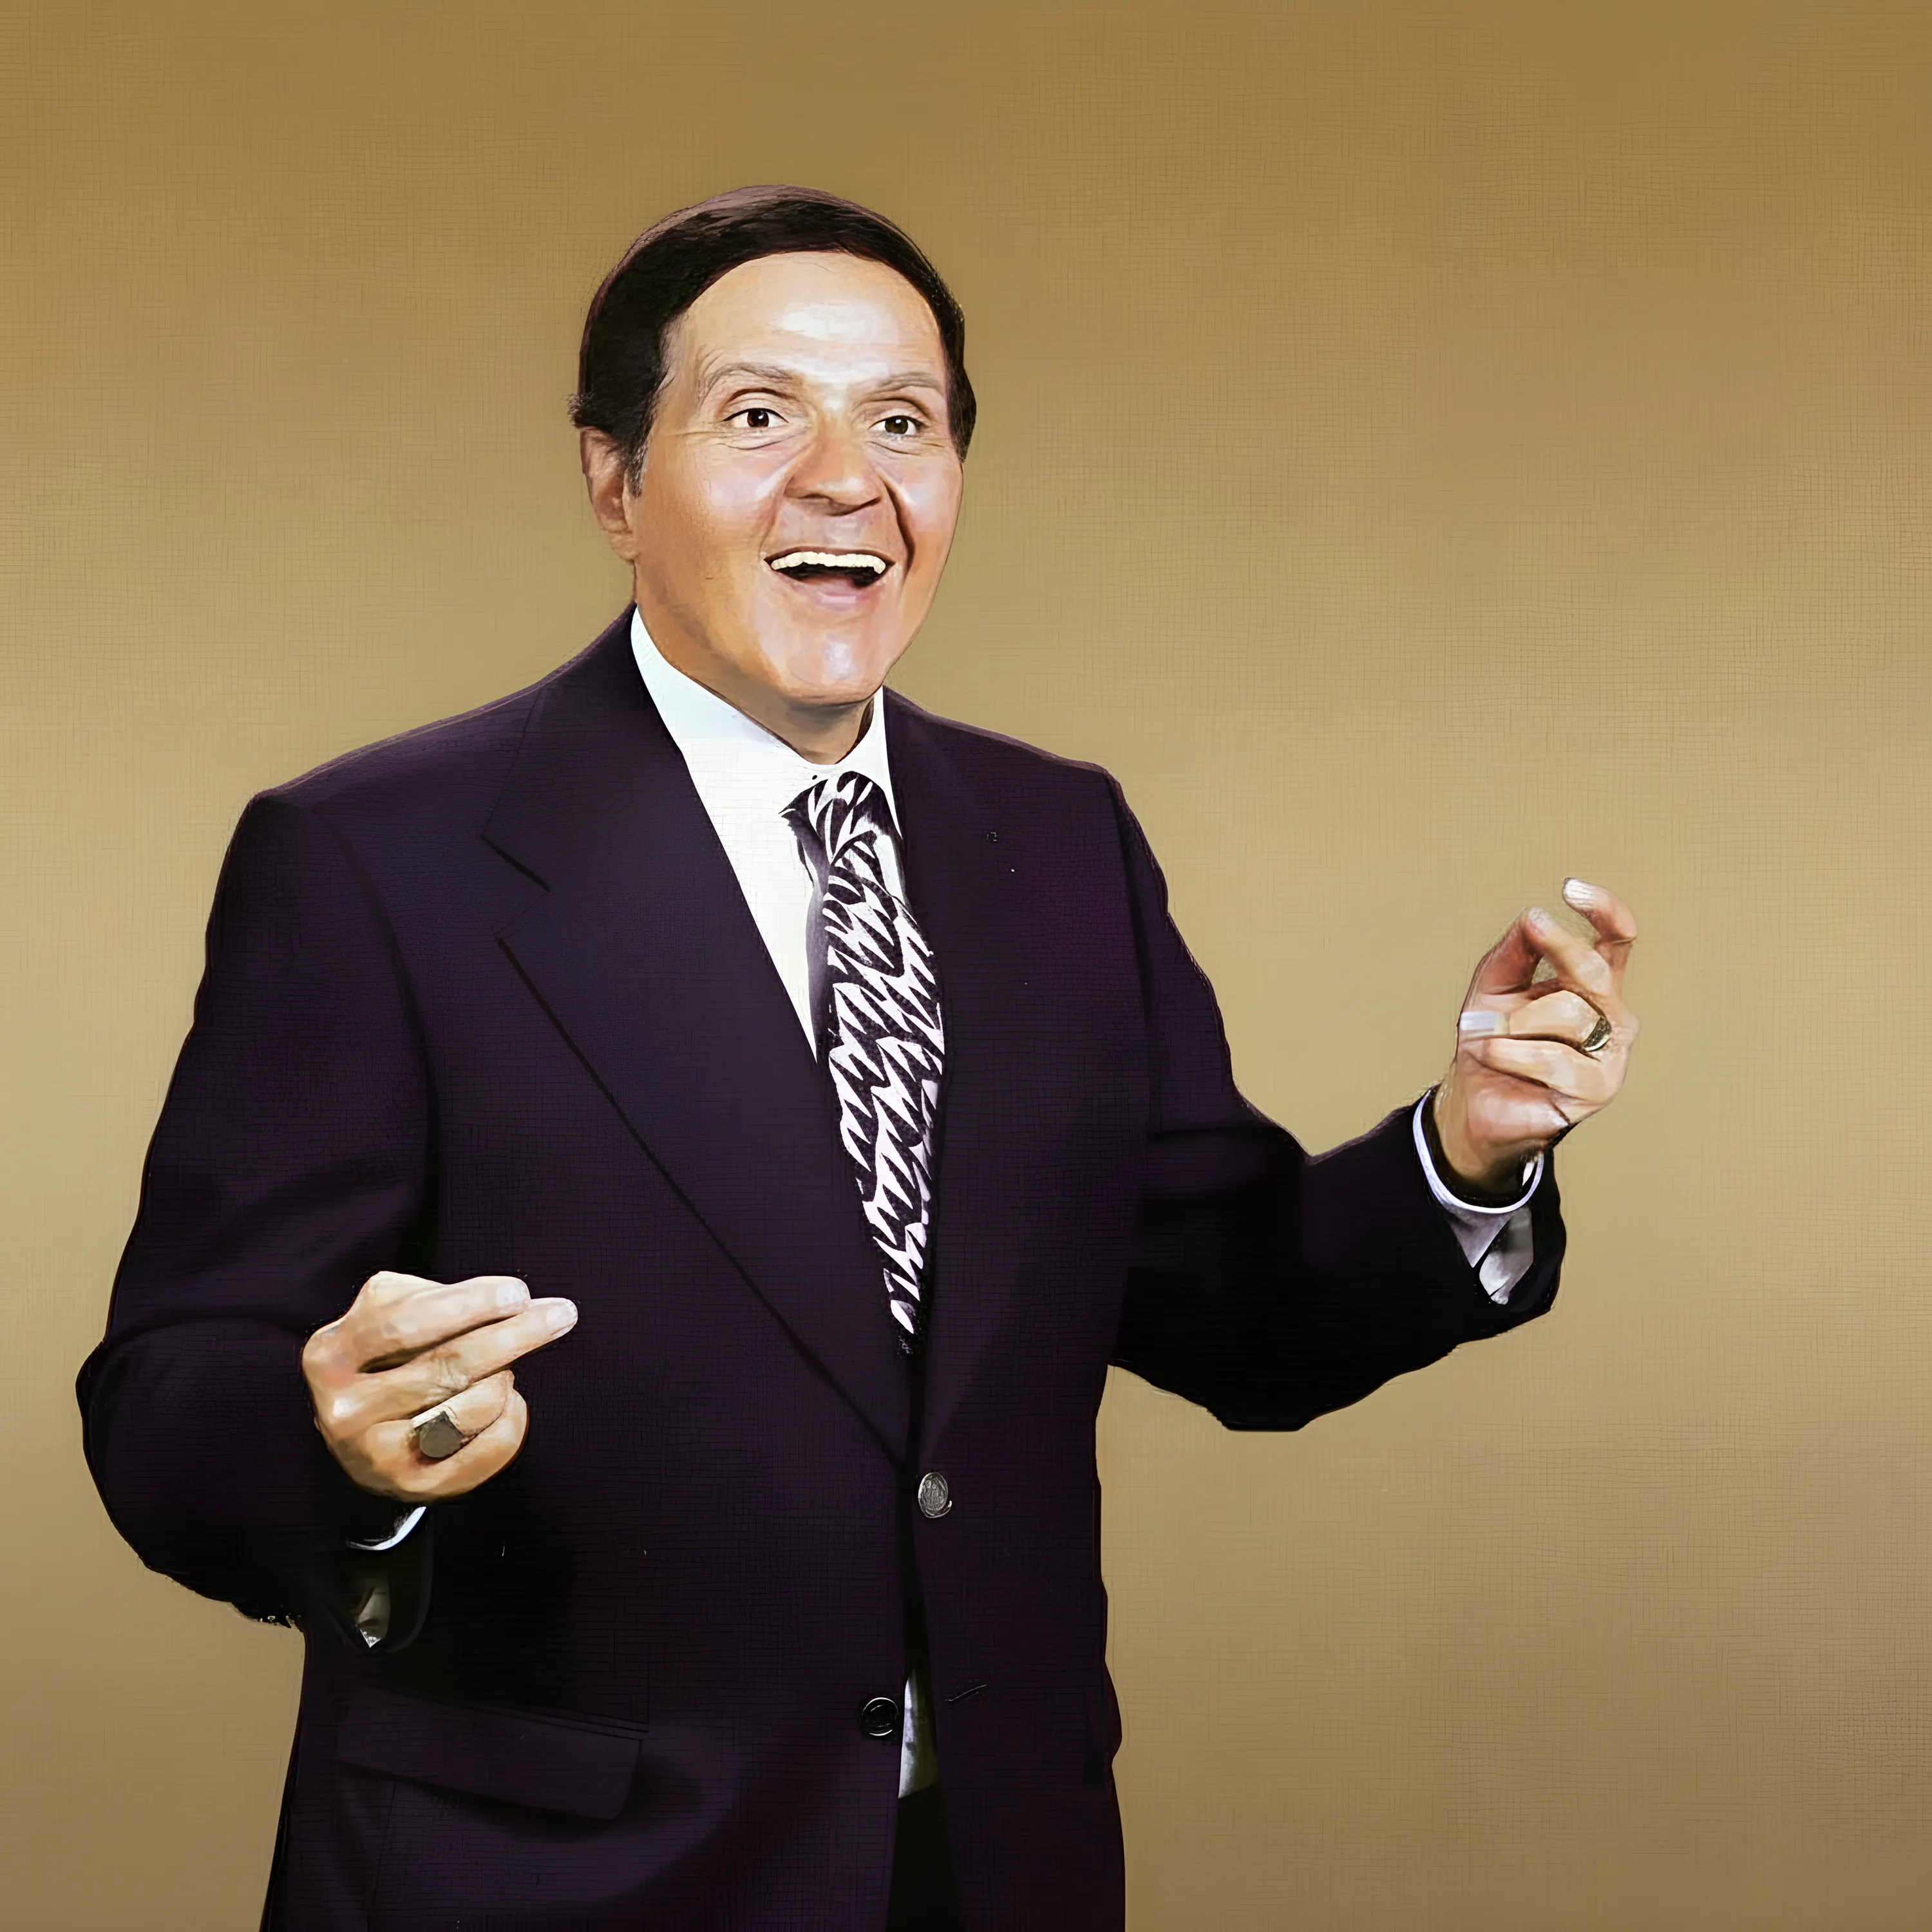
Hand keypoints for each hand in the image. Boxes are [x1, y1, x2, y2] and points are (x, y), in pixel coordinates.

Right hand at [301, 1271, 577, 1501]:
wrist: (362, 1434)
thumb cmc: (388, 1356)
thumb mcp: (388, 1312)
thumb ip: (434, 1296)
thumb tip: (507, 1299)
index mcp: (330, 1355)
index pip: (405, 1325)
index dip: (467, 1305)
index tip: (518, 1292)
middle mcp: (345, 1411)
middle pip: (448, 1366)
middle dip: (514, 1336)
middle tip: (559, 1315)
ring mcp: (376, 1456)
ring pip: (473, 1406)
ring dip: (504, 1377)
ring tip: (503, 1367)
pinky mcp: (414, 1487)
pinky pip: (490, 1446)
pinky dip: (512, 1417)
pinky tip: (507, 1402)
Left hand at [1433, 879, 1638, 1195]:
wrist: (1474, 1101)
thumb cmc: (1491, 1039)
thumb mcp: (1494, 986)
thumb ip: (1515, 950)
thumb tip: (1533, 915)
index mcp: (1592, 984)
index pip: (1616, 940)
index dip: (1604, 910)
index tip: (1570, 888)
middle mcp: (1612, 1015)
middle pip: (1594, 970)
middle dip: (1554, 954)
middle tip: (1514, 960)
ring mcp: (1611, 1054)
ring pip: (1570, 1014)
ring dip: (1513, 1023)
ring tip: (1489, 1037)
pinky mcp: (1597, 1090)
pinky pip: (1554, 1060)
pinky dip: (1512, 1054)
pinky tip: (1495, 1056)